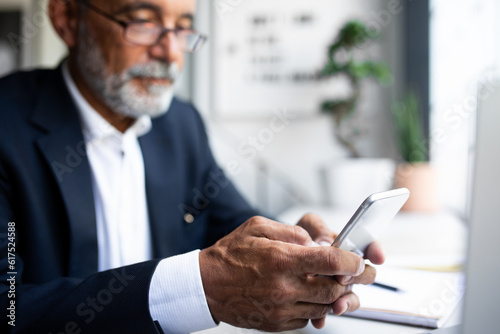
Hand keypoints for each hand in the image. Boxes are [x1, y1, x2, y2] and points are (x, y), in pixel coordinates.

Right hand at [199, 216, 371, 331]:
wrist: (206, 285)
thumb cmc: (230, 255)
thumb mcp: (258, 227)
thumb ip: (292, 232)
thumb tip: (317, 242)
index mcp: (281, 259)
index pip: (331, 261)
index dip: (352, 261)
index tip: (359, 260)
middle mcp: (283, 287)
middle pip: (334, 288)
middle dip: (352, 281)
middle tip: (357, 274)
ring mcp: (280, 309)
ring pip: (324, 307)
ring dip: (336, 296)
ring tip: (335, 284)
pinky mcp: (277, 324)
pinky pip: (308, 319)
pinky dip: (316, 308)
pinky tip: (311, 296)